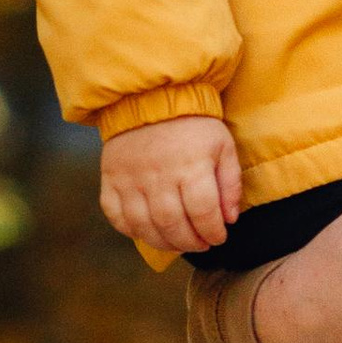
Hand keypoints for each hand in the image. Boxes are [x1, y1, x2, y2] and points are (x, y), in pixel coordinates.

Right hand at [101, 113, 241, 254]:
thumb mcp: (223, 146)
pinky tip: (147, 230)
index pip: (203, 213)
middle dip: (190, 243)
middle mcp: (158, 175)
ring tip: (178, 242)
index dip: (213, 232)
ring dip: (163, 243)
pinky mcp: (111, 179)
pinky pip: (116, 215)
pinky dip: (130, 230)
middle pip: (172, 224)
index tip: (219, 237)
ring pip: (144, 226)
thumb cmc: (194, 125)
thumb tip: (229, 219)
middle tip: (201, 244)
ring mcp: (130, 179)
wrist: (152, 98)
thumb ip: (231, 183)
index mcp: (190, 166)